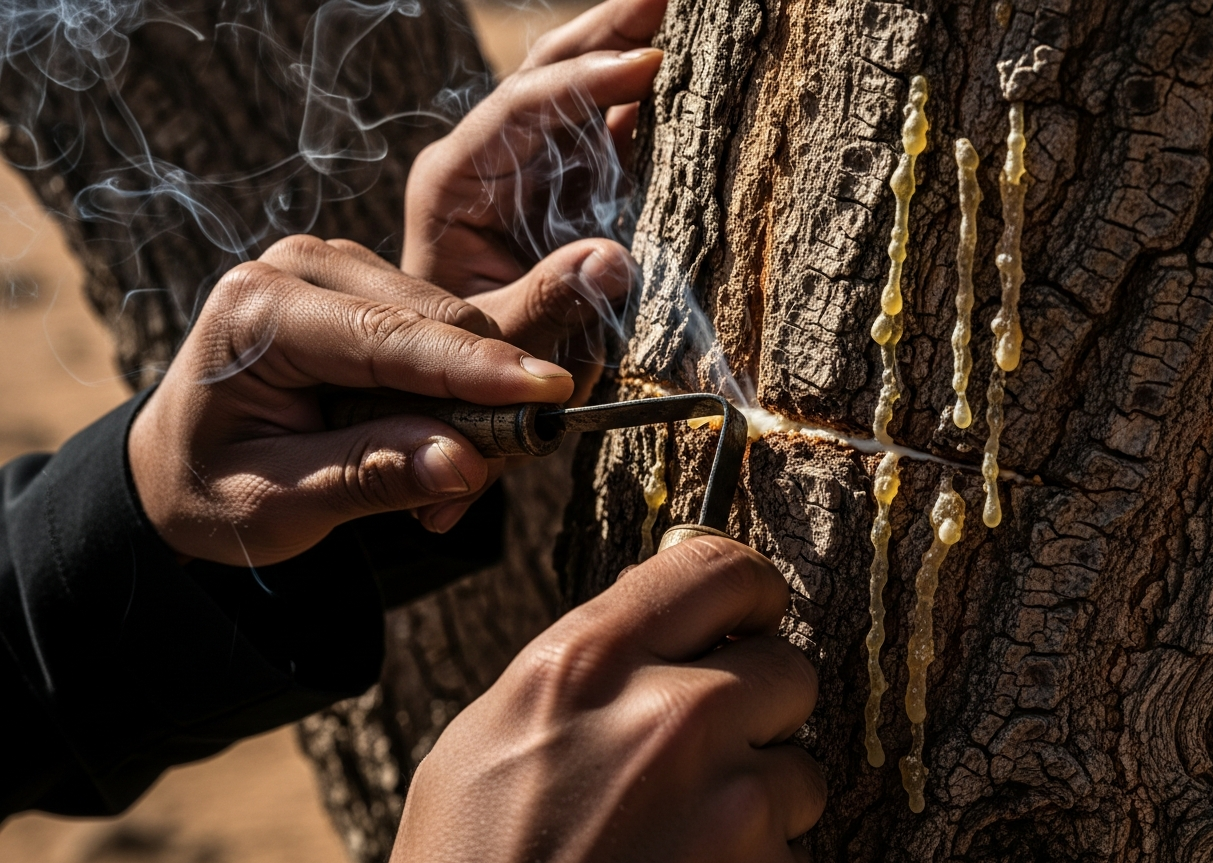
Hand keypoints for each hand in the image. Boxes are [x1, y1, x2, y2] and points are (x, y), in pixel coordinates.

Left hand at [128, 235, 575, 566]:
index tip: (549, 393)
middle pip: (432, 319)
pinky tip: (441, 434)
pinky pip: (441, 328)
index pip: (388, 337)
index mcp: (256, 311)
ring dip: (474, 391)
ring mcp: (334, 266)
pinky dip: (458, 383)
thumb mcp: (280, 505)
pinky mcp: (364, 282)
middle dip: (486, 391)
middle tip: (509, 464)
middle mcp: (296, 267)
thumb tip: (466, 463)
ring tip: (454, 468)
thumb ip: (370, 477)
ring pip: (449, 320)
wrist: (178, 466)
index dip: (475, 368)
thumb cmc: (215, 489)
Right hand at [381, 537, 824, 862]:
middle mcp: (671, 718)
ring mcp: (730, 808)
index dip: (745, 587)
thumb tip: (656, 616)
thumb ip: (586, 663)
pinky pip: (796, 858)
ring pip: (800, 770)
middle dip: (755, 706)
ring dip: (758, 798)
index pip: (716, 568)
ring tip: (677, 841)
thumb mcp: (490, 733)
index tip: (751, 608)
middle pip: (786, 667)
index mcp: (589, 665)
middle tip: (701, 750)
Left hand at [402, 0, 666, 401]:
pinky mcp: (564, 196)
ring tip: (678, 21)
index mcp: (455, 183)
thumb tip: (615, 260)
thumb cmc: (466, 368)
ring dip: (628, 57)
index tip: (646, 67)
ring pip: (580, 98)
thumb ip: (549, 304)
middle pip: (547, 77)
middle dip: (605, 34)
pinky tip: (677, 87)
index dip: (586, 84)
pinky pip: (606, 142)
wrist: (461, 397)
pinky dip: (642, 114)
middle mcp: (488, 164)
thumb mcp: (501, 345)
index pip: (521, 109)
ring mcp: (528, 174)